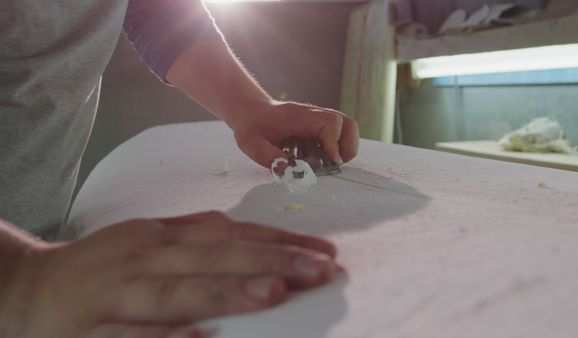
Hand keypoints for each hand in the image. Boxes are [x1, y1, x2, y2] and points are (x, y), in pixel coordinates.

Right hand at [0, 211, 337, 337]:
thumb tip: (234, 226)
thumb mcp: (143, 236)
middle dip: (272, 261)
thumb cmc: (97, 265)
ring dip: (227, 291)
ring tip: (274, 293)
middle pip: (216, 258)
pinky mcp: (93, 332)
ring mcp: (120, 295)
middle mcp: (146, 259)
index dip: (280, 242)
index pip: (232, 236)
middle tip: (321, 268)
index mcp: (162, 237)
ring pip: (178, 291)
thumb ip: (188, 230)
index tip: (324, 251)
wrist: (25, 290)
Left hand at [232, 101, 359, 167]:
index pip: (331, 123)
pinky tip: (311, 159)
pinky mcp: (318, 129)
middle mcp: (314, 116)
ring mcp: (318, 122)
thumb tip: (287, 168)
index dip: (334, 143)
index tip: (329, 160)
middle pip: (348, 124)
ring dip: (342, 150)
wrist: (251, 112)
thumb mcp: (251, 143)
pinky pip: (336, 138)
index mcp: (301, 117)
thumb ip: (266, 156)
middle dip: (348, 148)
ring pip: (347, 130)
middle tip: (334, 164)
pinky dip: (331, 151)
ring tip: (324, 164)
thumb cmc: (252, 127)